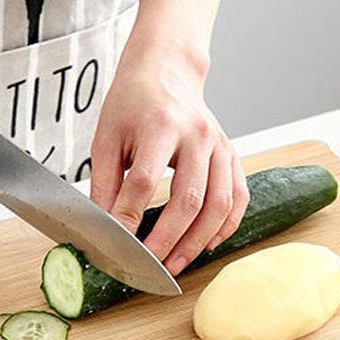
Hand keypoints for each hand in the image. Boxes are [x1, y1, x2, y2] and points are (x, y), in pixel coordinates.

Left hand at [91, 32, 248, 274]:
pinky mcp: (231, 154)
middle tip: (149, 268)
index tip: (117, 245)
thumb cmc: (132, 104)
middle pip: (189, 198)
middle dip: (168, 240)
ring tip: (175, 265)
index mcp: (161, 125)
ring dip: (197, 241)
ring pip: (219, 204)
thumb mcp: (106, 138)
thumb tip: (101, 229)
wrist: (167, 71)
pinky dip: (225, 226)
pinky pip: (238, 197)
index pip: (145, 181)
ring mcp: (220, 145)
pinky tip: (207, 245)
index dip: (130, 217)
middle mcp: (197, 135)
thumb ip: (104, 184)